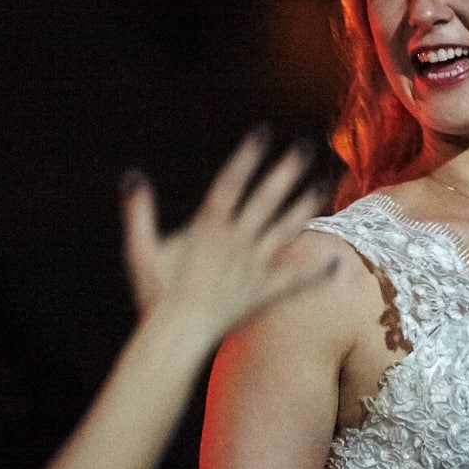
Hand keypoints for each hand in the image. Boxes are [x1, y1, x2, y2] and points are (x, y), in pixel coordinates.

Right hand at [120, 130, 333, 333]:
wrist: (177, 335)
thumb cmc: (156, 293)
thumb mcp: (141, 250)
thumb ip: (139, 213)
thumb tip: (131, 177)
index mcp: (209, 228)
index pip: (230, 183)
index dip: (246, 157)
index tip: (263, 133)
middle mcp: (237, 242)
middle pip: (265, 200)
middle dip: (285, 172)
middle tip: (304, 148)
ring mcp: (254, 266)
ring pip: (285, 230)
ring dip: (305, 206)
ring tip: (324, 185)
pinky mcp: (264, 292)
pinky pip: (294, 280)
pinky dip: (315, 271)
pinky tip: (336, 261)